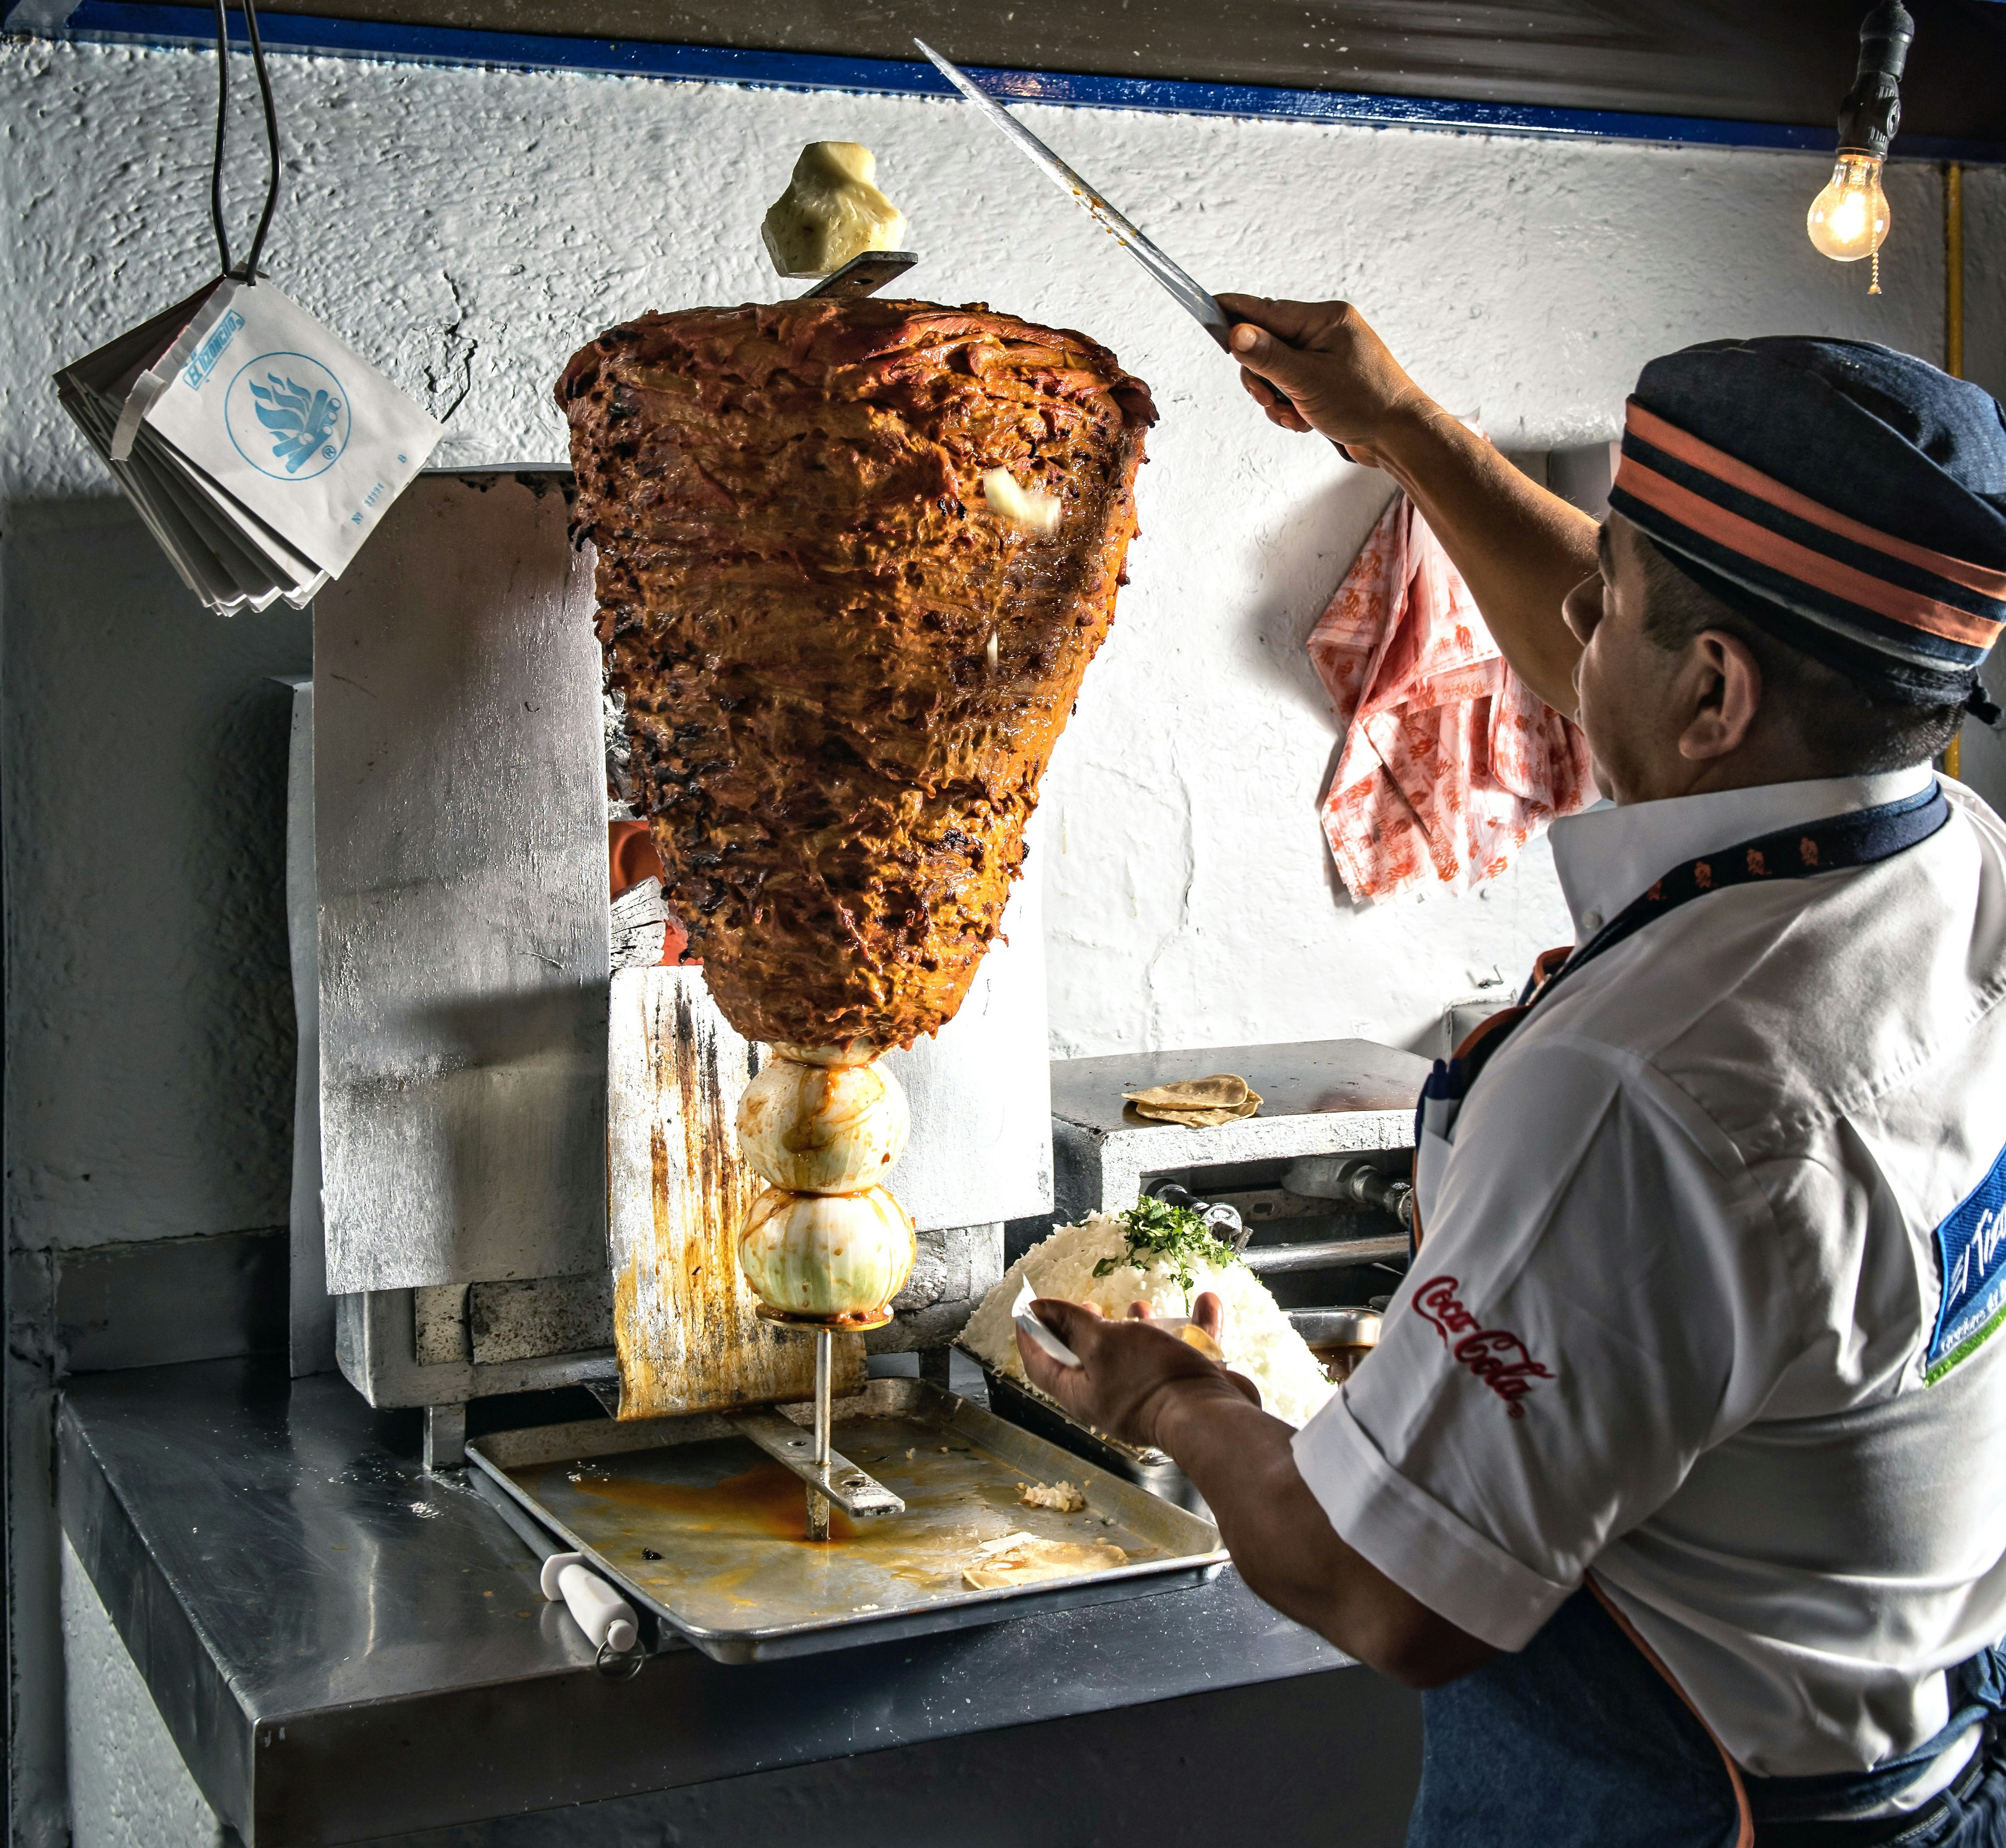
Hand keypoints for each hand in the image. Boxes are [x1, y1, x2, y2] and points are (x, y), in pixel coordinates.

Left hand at [1015, 1292, 1259, 1450]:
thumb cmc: (1150, 1382)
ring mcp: (1150, 1393)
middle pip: (1092, 1359)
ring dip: (1141, 1326)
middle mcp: (1113, 1396)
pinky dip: (1194, 1327)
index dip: (1030, 1337)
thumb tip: (1039, 1309)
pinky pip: (1185, 1351)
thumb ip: (1073, 1323)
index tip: (1025, 1311)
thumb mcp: (1103, 1342)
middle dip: (1090, 1329)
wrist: (1211, 1417)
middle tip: (1089, 1305)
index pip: (1042, 1365)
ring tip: (1141, 1305)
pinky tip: (1205, 1304)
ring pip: (1140, 1353)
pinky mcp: (1184, 1387)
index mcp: (1083, 1392)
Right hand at [1215, 294, 1435, 464]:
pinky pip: (1291, 388)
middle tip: (1270, 399)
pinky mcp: (1327, 381)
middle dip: (1262, 378)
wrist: (1400, 437)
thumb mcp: (1308, 380)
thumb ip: (1268, 356)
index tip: (1208, 308)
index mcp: (1325, 319)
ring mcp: (1326, 357)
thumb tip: (1236, 333)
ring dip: (1277, 399)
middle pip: (1266, 345)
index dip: (1235, 313)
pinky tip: (1304, 420)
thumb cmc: (1365, 403)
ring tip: (1295, 415)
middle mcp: (1325, 332)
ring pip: (1276, 372)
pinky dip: (1290, 407)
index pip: (1267, 311)